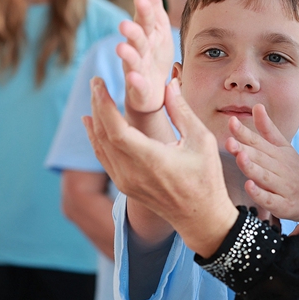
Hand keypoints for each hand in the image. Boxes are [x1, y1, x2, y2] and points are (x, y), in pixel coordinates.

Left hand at [84, 77, 237, 256]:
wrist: (201, 218)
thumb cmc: (206, 178)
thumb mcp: (202, 141)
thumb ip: (182, 111)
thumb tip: (169, 83)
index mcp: (151, 160)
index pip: (116, 130)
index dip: (103, 105)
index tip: (99, 83)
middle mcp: (133, 173)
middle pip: (103, 135)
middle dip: (97, 105)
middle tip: (96, 81)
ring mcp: (126, 182)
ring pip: (100, 147)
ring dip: (95, 120)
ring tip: (94, 95)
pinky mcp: (125, 187)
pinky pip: (104, 158)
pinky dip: (96, 138)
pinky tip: (92, 123)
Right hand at [116, 0, 175, 114]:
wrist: (151, 88)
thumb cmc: (154, 52)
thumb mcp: (157, 26)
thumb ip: (151, 2)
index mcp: (146, 33)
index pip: (146, 18)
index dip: (144, 9)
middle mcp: (139, 48)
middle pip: (137, 38)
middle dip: (132, 31)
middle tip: (126, 23)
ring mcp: (137, 67)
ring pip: (132, 59)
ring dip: (128, 53)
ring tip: (121, 48)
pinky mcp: (139, 87)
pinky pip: (137, 84)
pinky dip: (135, 81)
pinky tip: (133, 77)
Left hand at [226, 105, 298, 222]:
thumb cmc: (298, 173)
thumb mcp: (285, 149)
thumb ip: (268, 129)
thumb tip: (257, 106)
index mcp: (279, 154)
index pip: (259, 141)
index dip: (244, 132)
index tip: (230, 122)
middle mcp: (281, 169)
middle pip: (261, 158)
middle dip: (244, 149)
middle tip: (228, 141)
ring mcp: (283, 188)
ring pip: (265, 177)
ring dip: (252, 167)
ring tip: (240, 157)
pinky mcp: (285, 206)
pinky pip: (271, 200)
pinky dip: (260, 194)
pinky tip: (249, 186)